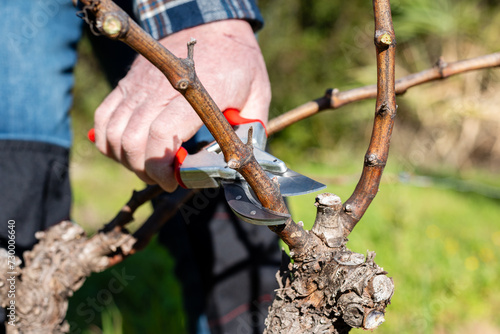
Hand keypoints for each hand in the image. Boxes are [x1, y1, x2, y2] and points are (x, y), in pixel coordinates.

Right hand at [94, 20, 270, 191]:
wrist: (208, 24)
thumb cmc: (236, 60)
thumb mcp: (258, 92)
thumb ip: (252, 128)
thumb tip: (245, 162)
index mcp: (195, 92)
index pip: (162, 135)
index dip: (161, 167)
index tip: (174, 182)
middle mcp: (160, 88)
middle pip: (133, 140)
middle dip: (145, 171)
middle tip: (164, 180)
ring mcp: (138, 86)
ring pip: (113, 133)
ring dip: (126, 160)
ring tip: (148, 168)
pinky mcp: (126, 84)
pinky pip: (103, 117)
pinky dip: (107, 141)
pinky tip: (127, 151)